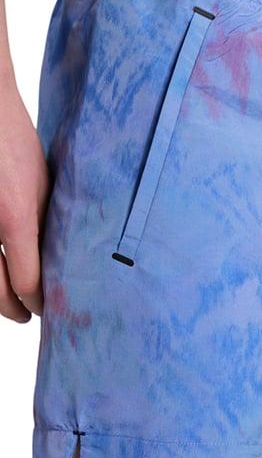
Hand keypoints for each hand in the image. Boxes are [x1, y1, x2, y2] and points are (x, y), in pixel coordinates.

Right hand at [0, 80, 49, 321]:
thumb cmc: (11, 141)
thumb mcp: (41, 180)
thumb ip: (45, 219)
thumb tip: (56, 252)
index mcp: (14, 217)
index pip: (28, 283)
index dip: (39, 302)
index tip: (47, 308)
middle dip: (15, 310)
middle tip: (27, 316)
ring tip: (10, 303)